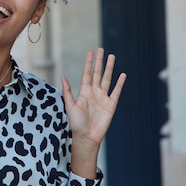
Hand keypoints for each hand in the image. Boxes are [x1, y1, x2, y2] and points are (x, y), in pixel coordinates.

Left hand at [62, 48, 125, 177]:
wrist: (87, 137)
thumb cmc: (76, 123)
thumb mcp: (70, 106)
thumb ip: (67, 92)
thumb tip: (63, 77)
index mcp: (84, 91)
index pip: (87, 73)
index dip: (89, 63)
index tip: (90, 52)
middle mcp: (94, 92)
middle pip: (97, 73)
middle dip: (99, 61)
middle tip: (101, 49)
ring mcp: (103, 97)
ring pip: (107, 79)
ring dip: (109, 68)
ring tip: (112, 56)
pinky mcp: (111, 104)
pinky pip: (116, 91)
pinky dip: (119, 83)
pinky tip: (122, 75)